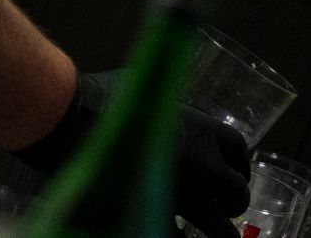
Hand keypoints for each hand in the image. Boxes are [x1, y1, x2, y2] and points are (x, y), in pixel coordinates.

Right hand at [12, 71, 251, 236]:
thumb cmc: (101, 96)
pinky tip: (173, 232)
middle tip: (220, 203)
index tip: (230, 168)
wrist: (71, 121)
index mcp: (200, 128)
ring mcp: (182, 196)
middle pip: (237, 193)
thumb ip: (161, 105)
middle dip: (231, 200)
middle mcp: (201, 165)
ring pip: (222, 231)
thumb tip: (160, 103)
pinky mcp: (155, 213)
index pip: (239, 148)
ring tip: (212, 231)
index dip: (238, 161)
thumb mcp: (143, 88)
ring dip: (219, 232)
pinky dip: (177, 236)